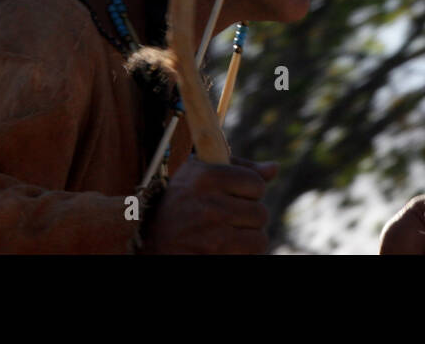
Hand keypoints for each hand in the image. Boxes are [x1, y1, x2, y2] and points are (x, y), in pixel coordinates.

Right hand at [139, 156, 278, 253]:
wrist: (150, 240)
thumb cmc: (182, 202)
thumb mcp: (200, 174)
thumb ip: (239, 168)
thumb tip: (273, 169)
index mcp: (205, 176)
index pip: (256, 184)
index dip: (249, 190)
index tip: (235, 195)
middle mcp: (209, 205)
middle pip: (261, 212)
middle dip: (249, 217)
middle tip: (229, 217)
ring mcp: (212, 235)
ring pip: (259, 238)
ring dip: (248, 237)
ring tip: (228, 233)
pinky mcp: (214, 256)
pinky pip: (250, 254)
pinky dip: (242, 253)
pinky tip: (225, 246)